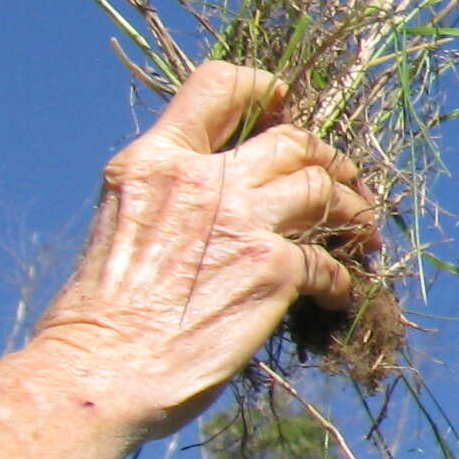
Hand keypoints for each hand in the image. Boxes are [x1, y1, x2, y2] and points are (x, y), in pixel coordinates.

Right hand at [26, 63, 380, 440]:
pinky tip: (338, 293)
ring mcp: (241, 221)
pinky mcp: (273, 269)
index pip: (217, 85)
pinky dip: (342, 277)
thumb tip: (216, 196)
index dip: (264, 89)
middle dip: (328, 157)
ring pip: (323, 187)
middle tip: (344, 182)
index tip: (287, 109)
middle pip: (292, 139)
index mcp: (152, 161)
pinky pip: (329, 262)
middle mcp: (200, 179)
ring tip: (362, 232)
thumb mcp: (122, 223)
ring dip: (352, 208)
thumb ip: (170, 196)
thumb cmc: (98, 316)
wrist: (97, 374)